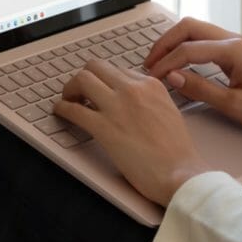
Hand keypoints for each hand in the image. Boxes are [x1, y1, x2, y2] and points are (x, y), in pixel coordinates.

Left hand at [53, 58, 211, 205]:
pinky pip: (73, 109)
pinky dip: (62, 109)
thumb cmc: (178, 153)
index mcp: (152, 85)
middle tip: (79, 92)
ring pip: (82, 79)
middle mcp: (133, 90)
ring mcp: (117, 107)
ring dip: (70, 88)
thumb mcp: (170, 113)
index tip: (100, 91)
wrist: (181, 174)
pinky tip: (61, 113)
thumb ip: (151, 102)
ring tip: (69, 100)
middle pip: (97, 67)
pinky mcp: (104, 128)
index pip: (119, 70)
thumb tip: (134, 104)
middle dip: (84, 77)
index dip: (106, 81)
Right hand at [142, 17, 241, 140]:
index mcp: (234, 50)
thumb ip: (200, 88)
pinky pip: (206, 43)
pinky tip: (179, 65)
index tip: (151, 78)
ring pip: (197, 32)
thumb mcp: (233, 105)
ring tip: (159, 64)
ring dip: (176, 44)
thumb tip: (171, 77)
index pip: (188, 49)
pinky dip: (188, 49)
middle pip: (189, 27)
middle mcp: (235, 41)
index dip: (165, 63)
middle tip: (149, 63)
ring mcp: (237, 45)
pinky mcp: (239, 53)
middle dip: (165, 43)